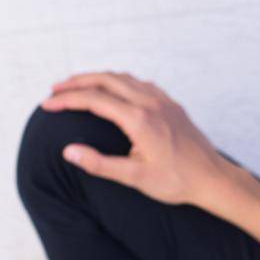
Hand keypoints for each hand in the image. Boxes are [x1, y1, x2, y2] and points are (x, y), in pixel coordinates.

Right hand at [38, 70, 235, 207]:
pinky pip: (140, 84)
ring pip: (124, 78)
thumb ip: (99, 164)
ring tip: (78, 87)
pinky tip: (114, 91)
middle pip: (106, 79)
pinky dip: (120, 82)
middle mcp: (151, 103)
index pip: (94, 99)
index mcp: (139, 119)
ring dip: (98, 79)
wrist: (213, 179)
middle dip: (77, 82)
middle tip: (55, 90)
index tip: (47, 105)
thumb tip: (69, 151)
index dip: (67, 100)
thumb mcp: (134, 178)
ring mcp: (163, 101)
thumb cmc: (177, 182)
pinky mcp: (172, 105)